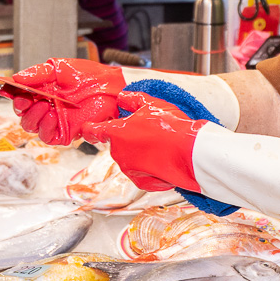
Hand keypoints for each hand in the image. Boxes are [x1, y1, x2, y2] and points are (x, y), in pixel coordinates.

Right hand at [2, 58, 127, 145]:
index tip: (10, 91)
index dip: (13, 95)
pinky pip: (48, 136)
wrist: (110, 86)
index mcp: (42, 91)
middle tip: (25, 100)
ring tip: (43, 105)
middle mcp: (46, 106)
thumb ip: (37, 73)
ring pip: (32, 127)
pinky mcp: (65, 132)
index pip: (20, 96)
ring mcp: (55, 120)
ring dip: (32, 117)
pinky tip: (50, 116)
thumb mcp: (59, 68)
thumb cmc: (88, 75)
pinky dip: (45, 127)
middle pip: (23, 114)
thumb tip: (16, 77)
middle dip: (20, 108)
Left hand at [83, 92, 206, 191]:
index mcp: (116, 132)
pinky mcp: (141, 182)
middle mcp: (118, 152)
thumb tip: (121, 98)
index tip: (89, 129)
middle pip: (118, 143)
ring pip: (131, 157)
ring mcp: (129, 169)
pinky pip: (142, 172)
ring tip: (161, 145)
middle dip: (130, 138)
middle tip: (150, 131)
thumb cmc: (171, 127)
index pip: (93, 131)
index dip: (90, 129)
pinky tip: (164, 159)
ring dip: (142, 152)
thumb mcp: (151, 104)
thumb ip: (131, 99)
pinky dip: (151, 167)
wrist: (191, 153)